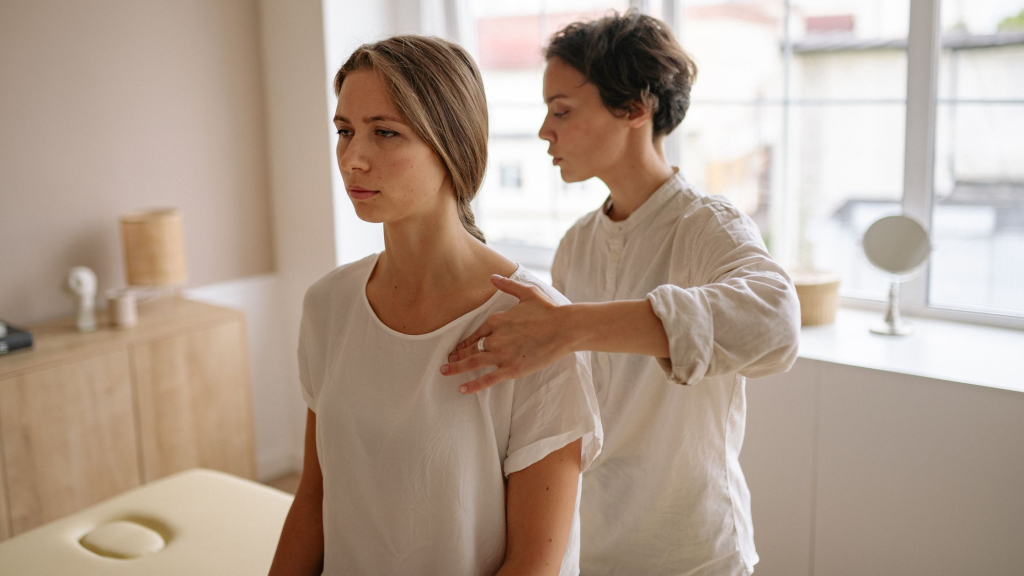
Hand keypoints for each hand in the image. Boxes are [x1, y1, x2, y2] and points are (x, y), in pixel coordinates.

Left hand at [440, 274, 572, 393]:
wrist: (564, 328)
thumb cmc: (548, 310)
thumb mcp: (527, 293)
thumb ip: (507, 286)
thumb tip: (492, 276)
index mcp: (497, 320)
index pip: (475, 333)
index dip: (465, 341)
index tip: (457, 348)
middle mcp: (495, 338)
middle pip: (471, 348)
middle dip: (456, 356)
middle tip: (446, 363)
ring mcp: (502, 355)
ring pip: (473, 362)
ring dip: (456, 368)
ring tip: (444, 372)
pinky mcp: (511, 369)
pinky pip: (488, 379)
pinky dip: (473, 385)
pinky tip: (461, 389)